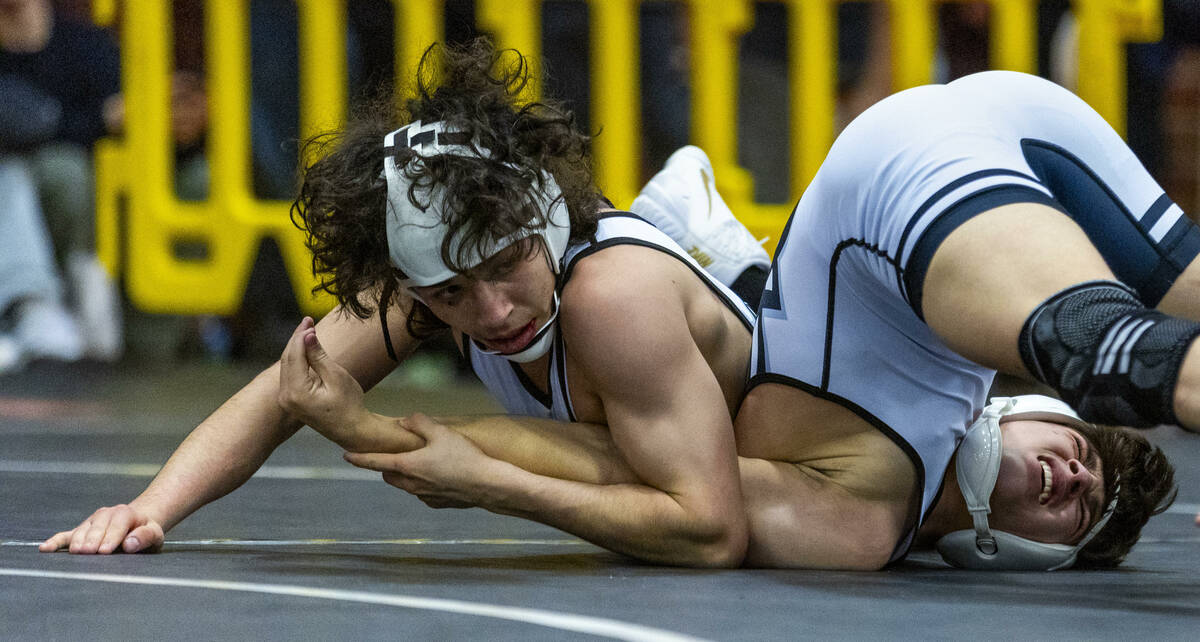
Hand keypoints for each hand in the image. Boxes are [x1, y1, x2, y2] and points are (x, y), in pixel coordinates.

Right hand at [39, 504, 163, 553]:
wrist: (138, 522)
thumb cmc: (146, 532)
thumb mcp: (154, 534)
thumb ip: (144, 537)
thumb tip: (129, 544)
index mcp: (125, 514)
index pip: (117, 525)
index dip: (111, 538)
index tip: (104, 551)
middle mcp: (106, 514)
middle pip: (97, 528)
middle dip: (93, 540)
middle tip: (88, 553)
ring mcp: (91, 522)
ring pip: (82, 531)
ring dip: (78, 542)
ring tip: (76, 553)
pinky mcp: (81, 530)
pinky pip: (66, 535)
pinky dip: (55, 542)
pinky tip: (45, 549)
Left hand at [278, 317, 368, 447]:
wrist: (351, 430)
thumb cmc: (349, 404)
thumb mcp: (336, 377)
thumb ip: (319, 356)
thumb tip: (307, 335)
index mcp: (296, 392)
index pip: (294, 355)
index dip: (300, 336)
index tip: (309, 320)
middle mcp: (286, 396)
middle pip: (287, 359)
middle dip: (297, 339)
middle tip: (308, 321)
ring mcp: (286, 400)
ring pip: (287, 366)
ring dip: (296, 348)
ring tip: (307, 331)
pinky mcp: (290, 400)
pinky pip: (290, 374)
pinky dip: (297, 360)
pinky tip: (305, 349)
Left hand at [343, 414, 499, 508]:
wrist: (486, 485)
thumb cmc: (463, 456)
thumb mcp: (440, 432)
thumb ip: (419, 423)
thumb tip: (405, 422)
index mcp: (407, 465)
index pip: (374, 462)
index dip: (359, 458)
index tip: (346, 456)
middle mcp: (410, 484)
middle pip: (388, 475)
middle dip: (386, 466)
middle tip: (394, 454)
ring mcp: (423, 496)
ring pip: (405, 485)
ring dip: (406, 475)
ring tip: (421, 463)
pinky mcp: (437, 503)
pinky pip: (423, 493)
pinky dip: (424, 484)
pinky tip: (440, 476)